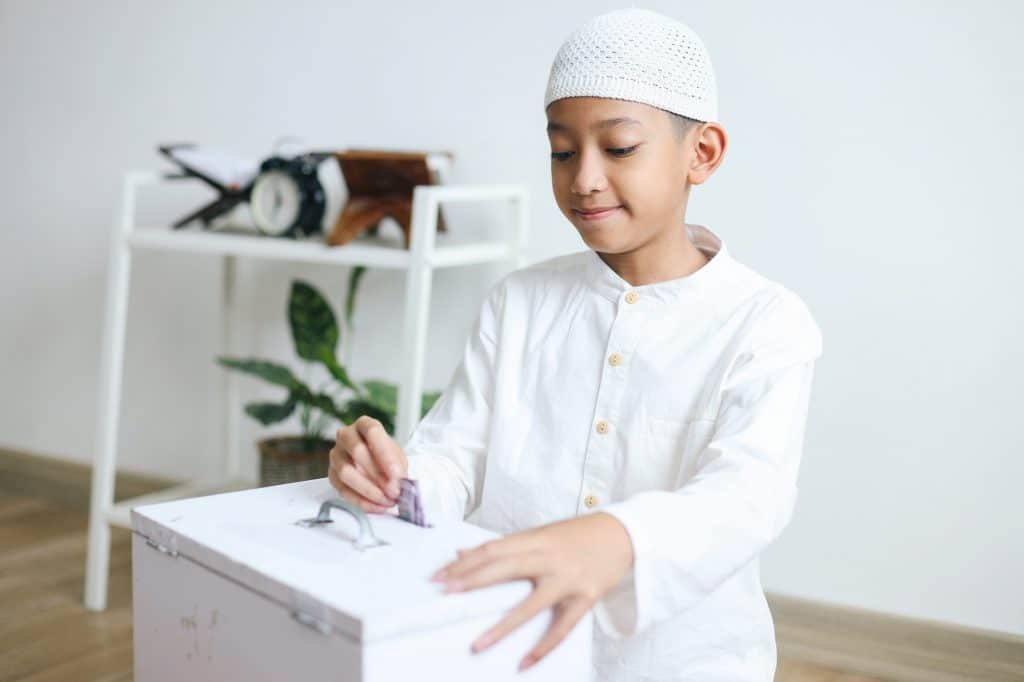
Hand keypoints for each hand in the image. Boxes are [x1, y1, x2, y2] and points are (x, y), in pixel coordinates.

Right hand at [327, 416, 407, 512]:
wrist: (375, 463)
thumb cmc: (385, 456)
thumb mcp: (396, 456)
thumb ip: (397, 467)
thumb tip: (398, 483)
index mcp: (364, 425)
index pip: (372, 433)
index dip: (385, 454)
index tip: (397, 474)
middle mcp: (346, 436)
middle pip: (357, 452)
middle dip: (378, 475)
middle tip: (394, 491)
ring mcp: (336, 455)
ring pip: (346, 472)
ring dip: (369, 490)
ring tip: (386, 501)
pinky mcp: (331, 475)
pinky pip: (342, 490)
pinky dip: (362, 501)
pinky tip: (376, 506)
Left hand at [431, 512, 633, 670]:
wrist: (623, 534)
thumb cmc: (578, 535)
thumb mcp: (541, 533)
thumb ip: (506, 546)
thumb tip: (465, 553)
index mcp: (536, 538)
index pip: (492, 550)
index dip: (464, 563)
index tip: (440, 576)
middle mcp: (550, 557)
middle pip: (504, 569)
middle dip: (472, 582)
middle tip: (446, 593)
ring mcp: (568, 579)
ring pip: (531, 605)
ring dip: (502, 627)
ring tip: (478, 644)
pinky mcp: (586, 597)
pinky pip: (562, 628)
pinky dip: (543, 647)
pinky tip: (524, 662)